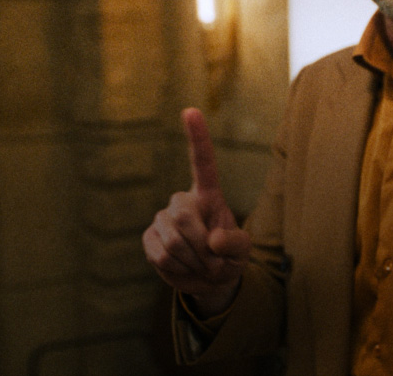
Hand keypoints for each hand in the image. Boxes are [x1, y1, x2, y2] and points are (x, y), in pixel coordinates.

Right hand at [143, 108, 251, 315]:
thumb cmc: (228, 257)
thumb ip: (235, 244)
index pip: (202, 161)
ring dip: (193, 262)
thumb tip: (213, 240)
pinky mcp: (149, 238)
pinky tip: (184, 267)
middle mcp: (182, 201)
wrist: (210, 281)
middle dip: (202, 248)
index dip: (197, 137)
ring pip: (173, 241)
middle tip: (216, 264)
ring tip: (202, 266)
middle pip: (184, 218)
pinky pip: (161, 254)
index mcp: (208, 194)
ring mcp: (163, 218)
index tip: (190, 111)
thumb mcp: (243, 252)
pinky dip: (178, 269)